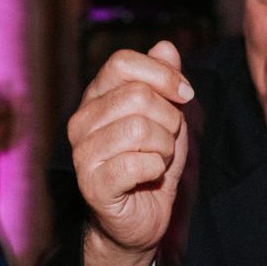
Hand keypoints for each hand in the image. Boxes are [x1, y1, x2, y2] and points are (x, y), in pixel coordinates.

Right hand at [69, 42, 193, 255]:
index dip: (162, 75)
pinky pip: (137, 163)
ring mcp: (83, 153)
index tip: (184, 95)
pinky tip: (150, 176)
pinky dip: (156, 169)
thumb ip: (165, 82)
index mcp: (96, 97)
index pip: (122, 62)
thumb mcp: (167, 117)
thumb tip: (166, 46)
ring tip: (158, 159)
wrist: (141, 219)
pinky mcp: (92, 184)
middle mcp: (81, 121)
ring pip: (140, 128)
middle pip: (138, 96)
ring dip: (165, 147)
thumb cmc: (152, 164)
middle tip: (167, 140)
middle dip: (169, 119)